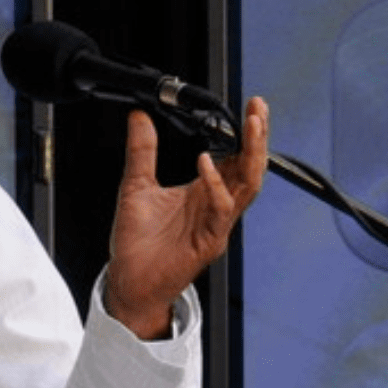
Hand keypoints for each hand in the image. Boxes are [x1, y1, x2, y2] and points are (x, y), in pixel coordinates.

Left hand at [104, 97, 268, 338]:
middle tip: (258, 110)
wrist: (129, 280)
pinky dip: (216, 186)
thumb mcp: (136, 186)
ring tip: (251, 127)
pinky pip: (221, 211)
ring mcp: (216, 224)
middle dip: (258, 138)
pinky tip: (206, 165)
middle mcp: (215, 206)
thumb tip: (139, 116)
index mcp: (204, 191)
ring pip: (247, 187)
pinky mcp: (208, 242)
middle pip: (250, 168)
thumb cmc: (137, 241)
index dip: (245, 133)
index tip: (251, 106)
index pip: (235, 157)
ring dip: (250, 156)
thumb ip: (142, 151)